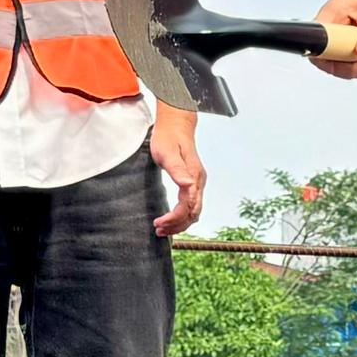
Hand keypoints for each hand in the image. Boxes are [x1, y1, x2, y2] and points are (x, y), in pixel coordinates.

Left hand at [149, 103, 205, 236]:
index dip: (174, 218)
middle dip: (177, 225)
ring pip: (194, 212)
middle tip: (158, 231)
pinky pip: (191, 205)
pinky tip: (170, 219)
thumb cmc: (168, 138)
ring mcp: (198, 183)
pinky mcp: (193, 183)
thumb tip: (188, 186)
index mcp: (194, 177)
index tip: (158, 223)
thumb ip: (177, 170)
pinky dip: (182, 216)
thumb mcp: (167, 153)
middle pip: (193, 213)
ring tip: (162, 229)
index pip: (187, 206)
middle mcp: (199, 182)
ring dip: (180, 223)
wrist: (176, 126)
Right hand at [312, 0, 356, 78]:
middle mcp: (327, 24)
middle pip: (324, 57)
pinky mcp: (338, 43)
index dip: (330, 57)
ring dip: (355, 68)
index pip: (318, 41)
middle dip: (348, 68)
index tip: (353, 62)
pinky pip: (341, 60)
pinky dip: (356, 65)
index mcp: (332, 12)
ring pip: (333, 62)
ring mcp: (331, 35)